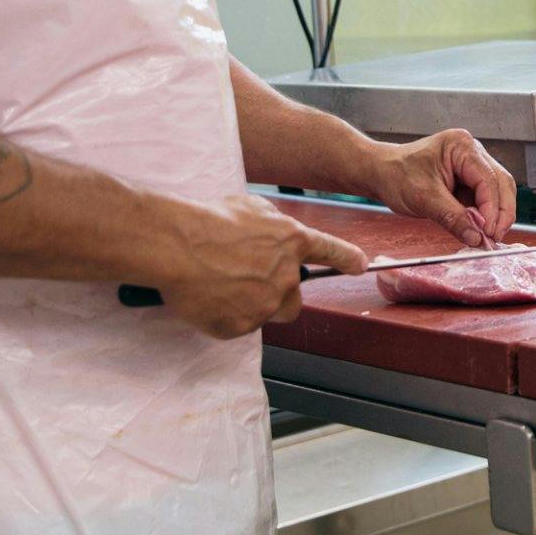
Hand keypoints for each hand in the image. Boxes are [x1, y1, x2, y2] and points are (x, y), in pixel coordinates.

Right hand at [153, 193, 366, 337]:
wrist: (177, 245)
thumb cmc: (208, 221)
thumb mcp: (251, 207)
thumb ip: (273, 224)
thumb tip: (273, 234)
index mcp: (292, 241)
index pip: (332, 252)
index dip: (347, 259)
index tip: (359, 265)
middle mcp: (286, 276)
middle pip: (294, 298)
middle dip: (277, 294)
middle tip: (246, 281)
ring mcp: (266, 304)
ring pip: (266, 313)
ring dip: (250, 305)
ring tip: (221, 285)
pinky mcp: (242, 326)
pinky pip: (238, 326)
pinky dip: (225, 316)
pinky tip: (208, 297)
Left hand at [367, 129, 517, 246]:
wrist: (381, 174)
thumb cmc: (396, 176)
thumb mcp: (424, 198)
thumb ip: (453, 218)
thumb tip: (477, 238)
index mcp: (462, 146)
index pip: (488, 179)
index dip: (493, 208)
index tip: (489, 233)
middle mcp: (472, 152)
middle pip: (501, 183)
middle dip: (500, 213)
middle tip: (494, 238)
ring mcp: (472, 166)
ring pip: (497, 192)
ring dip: (495, 216)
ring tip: (487, 237)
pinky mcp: (468, 180)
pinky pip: (484, 199)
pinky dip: (485, 216)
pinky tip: (479, 230)